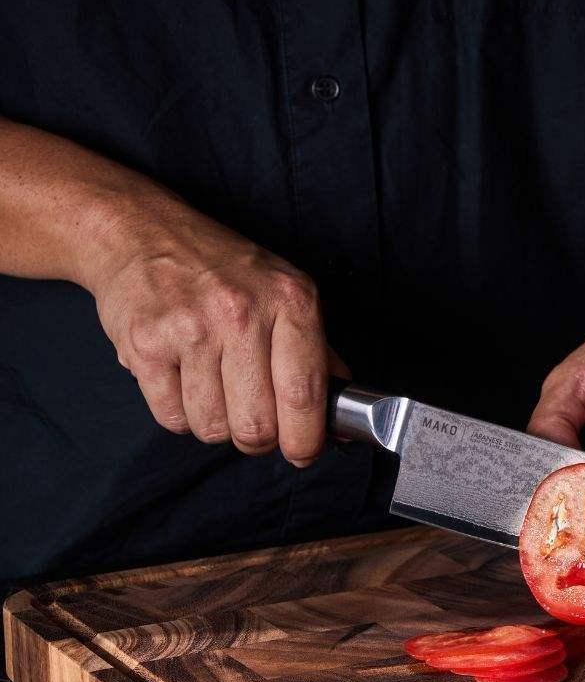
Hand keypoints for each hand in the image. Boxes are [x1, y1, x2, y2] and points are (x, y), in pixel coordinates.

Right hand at [89, 205, 348, 466]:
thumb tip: (345, 424)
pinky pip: (171, 418)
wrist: (143, 230)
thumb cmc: (224, 269)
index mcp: (290, 301)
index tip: (303, 451)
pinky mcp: (145, 344)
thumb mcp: (287, 295)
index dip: (306, 440)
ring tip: (214, 388)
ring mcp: (190, 328)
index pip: (305, 395)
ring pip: (212, 428)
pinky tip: (183, 379)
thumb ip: (321, 359)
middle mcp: (242, 313)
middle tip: (253, 420)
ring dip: (216, 424)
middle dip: (257, 438)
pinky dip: (179, 413)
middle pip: (257, 426)